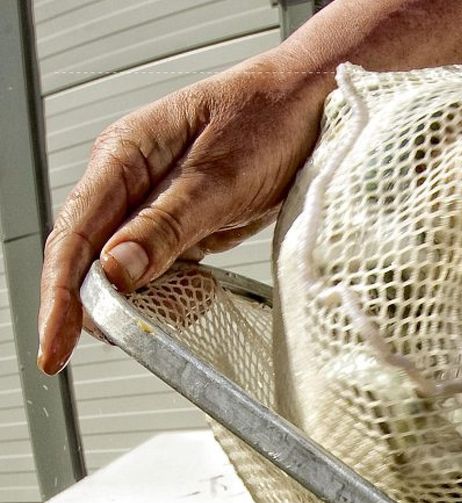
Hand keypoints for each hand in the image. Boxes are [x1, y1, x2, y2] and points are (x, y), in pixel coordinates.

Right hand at [37, 0, 461, 376]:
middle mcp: (131, 180)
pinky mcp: (183, 222)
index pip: (74, 238)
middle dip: (96, 306)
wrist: (313, 106)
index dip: (60, 298)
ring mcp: (155, 203)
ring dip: (141, 302)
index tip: (58, 347)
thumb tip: (117, 271)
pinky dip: (173, 294)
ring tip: (168, 318)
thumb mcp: (218, 180)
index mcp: (124, 157)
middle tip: (118, 344)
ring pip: (126, 269)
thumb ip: (165, 228)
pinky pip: (163, 269)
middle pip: (89, 258)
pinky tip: (190, 302)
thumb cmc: (268, 122)